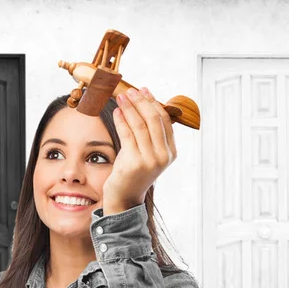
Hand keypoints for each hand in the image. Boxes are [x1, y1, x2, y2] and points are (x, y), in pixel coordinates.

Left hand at [103, 87, 176, 213]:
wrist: (125, 197)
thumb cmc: (134, 171)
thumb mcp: (148, 153)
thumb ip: (151, 134)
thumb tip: (145, 103)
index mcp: (171, 152)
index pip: (165, 120)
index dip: (154, 103)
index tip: (143, 91)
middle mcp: (163, 156)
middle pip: (153, 120)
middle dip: (141, 101)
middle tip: (130, 90)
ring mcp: (150, 160)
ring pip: (139, 125)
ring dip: (129, 108)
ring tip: (120, 97)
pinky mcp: (134, 163)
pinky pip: (127, 135)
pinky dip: (121, 120)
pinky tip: (117, 112)